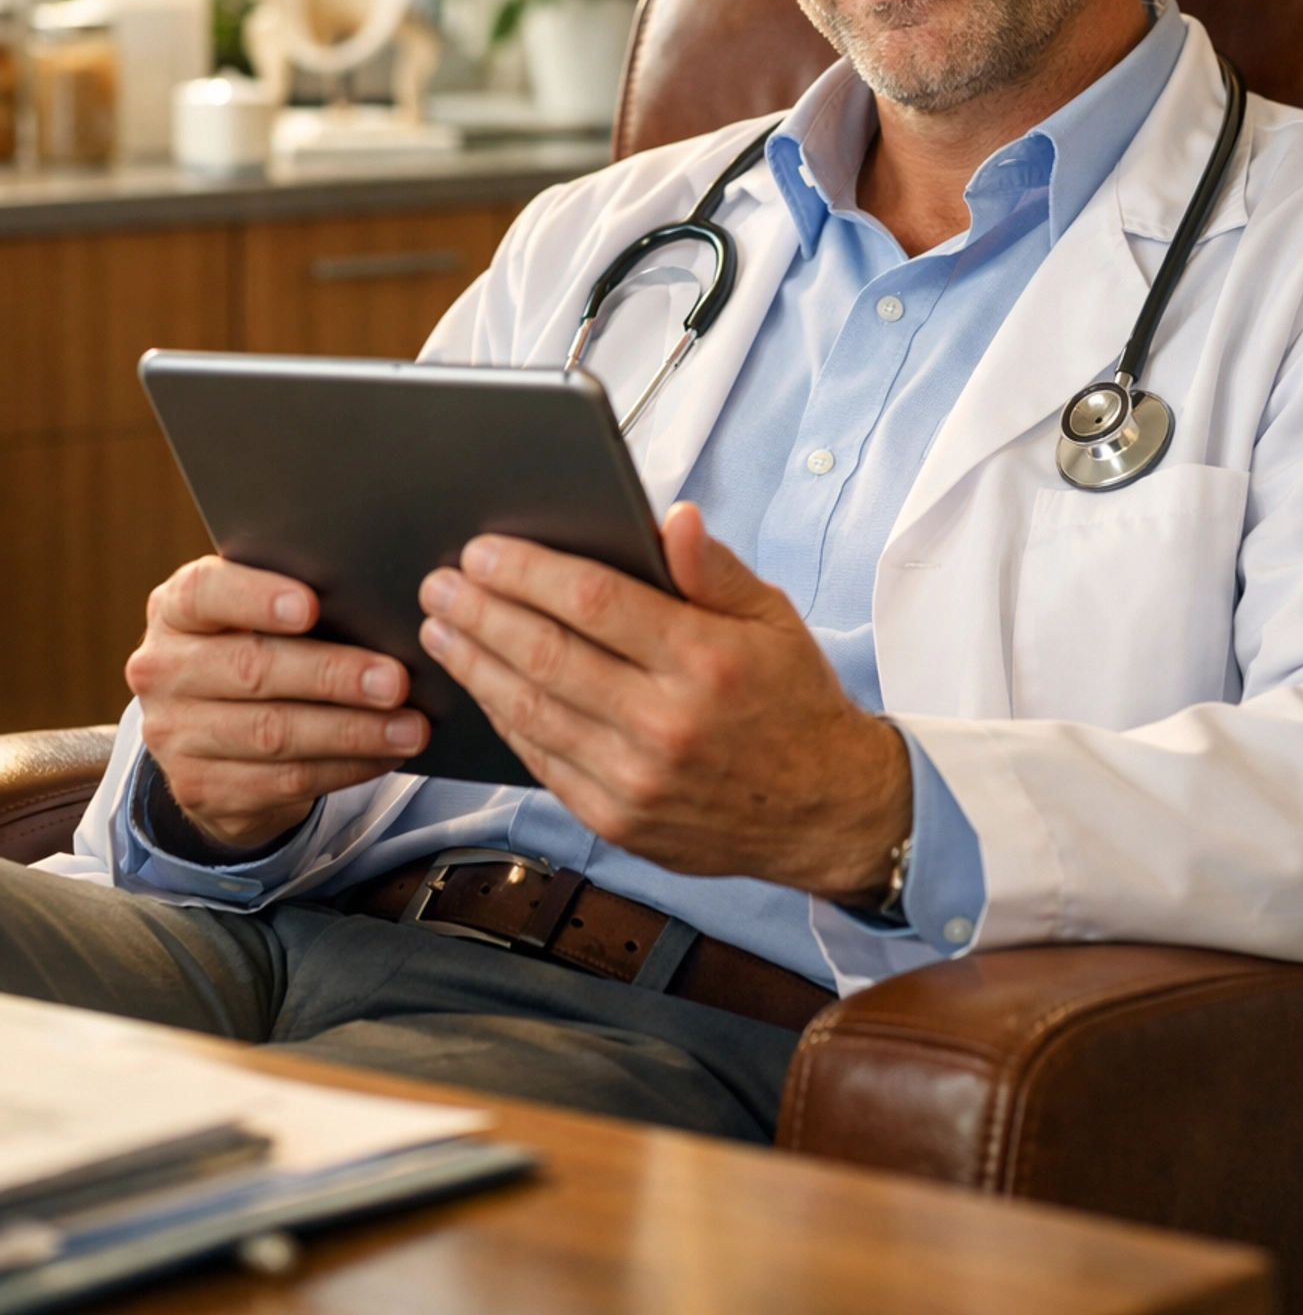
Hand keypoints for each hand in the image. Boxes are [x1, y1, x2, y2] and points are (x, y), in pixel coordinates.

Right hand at [126, 556, 427, 852]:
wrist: (204, 731)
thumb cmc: (251, 645)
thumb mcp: (251, 614)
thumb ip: (294, 599)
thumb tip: (379, 604)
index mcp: (176, 610)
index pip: (204, 594)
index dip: (256, 598)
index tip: (312, 606)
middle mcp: (163, 670)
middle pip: (252, 670)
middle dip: (332, 676)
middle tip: (396, 681)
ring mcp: (174, 736)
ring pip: (272, 733)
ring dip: (351, 732)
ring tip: (409, 726)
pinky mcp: (199, 789)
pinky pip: (283, 781)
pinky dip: (344, 768)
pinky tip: (384, 755)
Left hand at [417, 503, 912, 899]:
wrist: (826, 812)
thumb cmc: (794, 700)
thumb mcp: (773, 618)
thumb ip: (713, 569)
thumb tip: (672, 518)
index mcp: (707, 661)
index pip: (595, 603)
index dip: (529, 572)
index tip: (483, 549)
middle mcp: (667, 724)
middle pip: (547, 656)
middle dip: (481, 612)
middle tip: (440, 582)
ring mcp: (637, 781)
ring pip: (531, 711)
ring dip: (475, 664)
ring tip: (442, 628)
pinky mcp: (617, 821)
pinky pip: (541, 761)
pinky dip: (504, 718)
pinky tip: (482, 685)